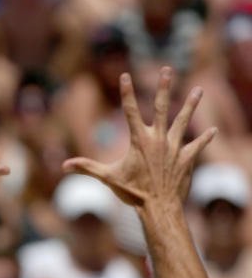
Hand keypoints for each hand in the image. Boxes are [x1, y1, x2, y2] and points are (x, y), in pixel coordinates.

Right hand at [62, 66, 215, 209]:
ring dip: (191, 104)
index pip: (130, 110)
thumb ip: (87, 168)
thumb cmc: (132, 192)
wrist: (158, 207)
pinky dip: (204, 138)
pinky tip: (212, 131)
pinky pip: (197, 145)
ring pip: (183, 121)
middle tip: (167, 70)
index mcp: (138, 140)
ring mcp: (174, 147)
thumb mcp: (107, 178)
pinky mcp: (186, 159)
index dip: (127, 92)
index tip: (126, 75)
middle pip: (161, 107)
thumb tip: (64, 165)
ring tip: (198, 89)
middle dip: (164, 87)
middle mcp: (158, 139)